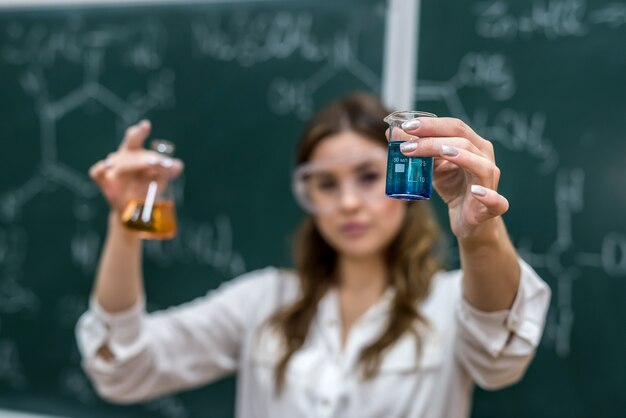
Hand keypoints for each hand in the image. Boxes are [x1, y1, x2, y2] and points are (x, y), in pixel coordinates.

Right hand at [89, 120, 183, 214]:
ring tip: (152, 164)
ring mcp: (113, 169)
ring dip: (135, 163)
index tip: (146, 125)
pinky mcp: (104, 182)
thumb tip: (178, 165)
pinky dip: (101, 167)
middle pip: (128, 144)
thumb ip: (168, 171)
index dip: (139, 131)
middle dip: (138, 141)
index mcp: (136, 153)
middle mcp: (123, 157)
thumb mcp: (159, 179)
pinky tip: (109, 165)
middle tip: (156, 157)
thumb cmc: (147, 187)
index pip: (136, 138)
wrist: (135, 210)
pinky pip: (98, 172)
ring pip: (120, 161)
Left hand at [397, 117, 507, 238]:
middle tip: (407, 145)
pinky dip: (488, 195)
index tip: (406, 126)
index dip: (431, 124)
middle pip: (464, 141)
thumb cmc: (454, 187)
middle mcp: (485, 158)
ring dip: (460, 157)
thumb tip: (392, 134)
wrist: (468, 218)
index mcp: (473, 144)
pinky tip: (476, 192)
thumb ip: (418, 150)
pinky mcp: (495, 205)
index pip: (454, 126)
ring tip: (441, 152)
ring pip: (480, 164)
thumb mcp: (433, 166)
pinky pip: (496, 200)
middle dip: (434, 139)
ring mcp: (491, 181)